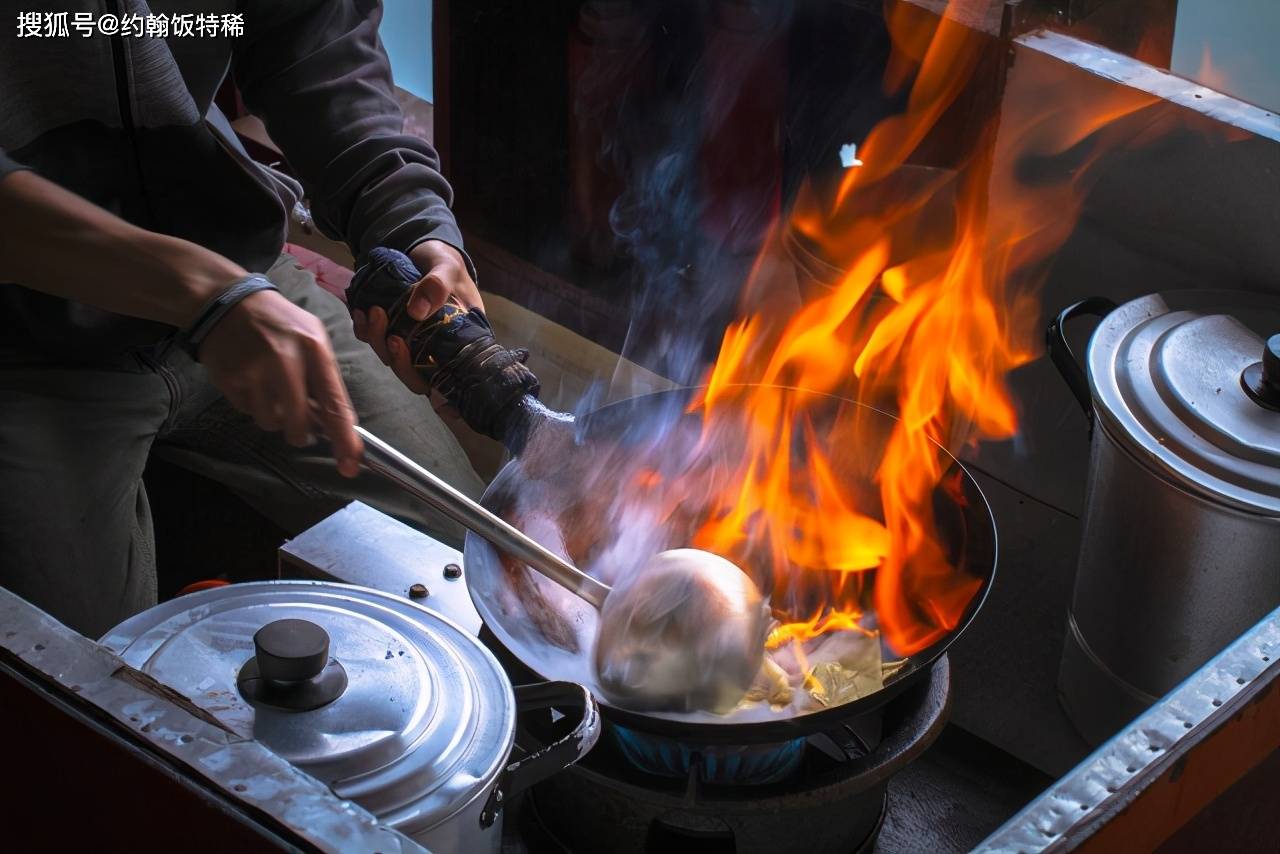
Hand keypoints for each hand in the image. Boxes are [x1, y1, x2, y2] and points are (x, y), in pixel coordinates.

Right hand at [200, 290, 363, 476]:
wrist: (226, 301)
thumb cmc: (280, 323)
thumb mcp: (313, 338)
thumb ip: (327, 379)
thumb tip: (340, 423)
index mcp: (314, 349)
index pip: (334, 403)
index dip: (344, 438)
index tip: (350, 463)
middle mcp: (284, 360)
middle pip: (299, 424)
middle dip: (301, 433)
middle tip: (300, 427)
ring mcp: (253, 371)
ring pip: (271, 422)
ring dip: (274, 417)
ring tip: (271, 390)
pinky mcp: (229, 379)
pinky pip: (246, 411)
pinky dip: (252, 404)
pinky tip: (251, 380)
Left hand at [352, 239, 481, 393]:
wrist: (422, 250)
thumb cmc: (444, 263)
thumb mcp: (448, 267)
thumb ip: (438, 285)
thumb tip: (415, 313)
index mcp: (459, 341)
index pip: (450, 376)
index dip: (434, 384)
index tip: (421, 368)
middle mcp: (435, 347)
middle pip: (417, 375)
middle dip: (400, 363)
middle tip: (394, 339)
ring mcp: (410, 340)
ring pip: (392, 359)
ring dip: (380, 342)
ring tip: (374, 313)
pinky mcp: (389, 329)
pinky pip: (374, 340)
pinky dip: (364, 330)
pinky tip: (360, 313)